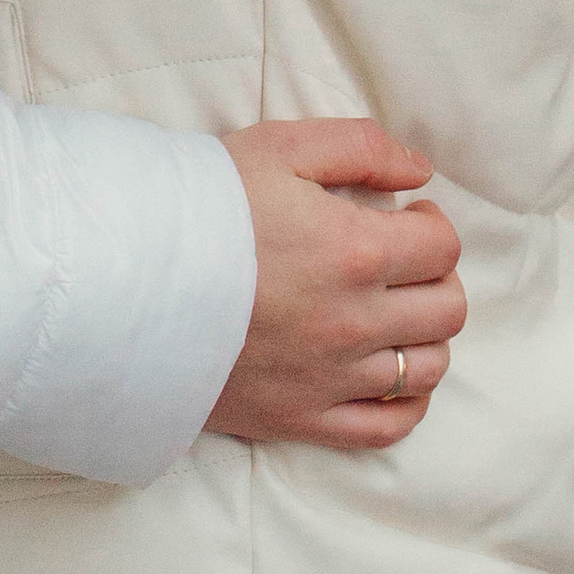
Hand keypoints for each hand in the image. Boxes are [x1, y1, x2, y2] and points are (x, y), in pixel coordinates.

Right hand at [205, 122, 465, 449]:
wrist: (127, 281)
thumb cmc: (202, 208)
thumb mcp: (278, 148)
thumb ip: (360, 147)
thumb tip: (420, 170)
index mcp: (354, 251)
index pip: (442, 248)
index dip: (432, 227)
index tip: (407, 220)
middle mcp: (355, 322)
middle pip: (446, 311)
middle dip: (434, 279)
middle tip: (400, 263)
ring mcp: (331, 378)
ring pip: (427, 369)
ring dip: (424, 337)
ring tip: (391, 312)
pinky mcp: (303, 419)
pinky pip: (388, 427)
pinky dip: (405, 402)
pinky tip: (390, 373)